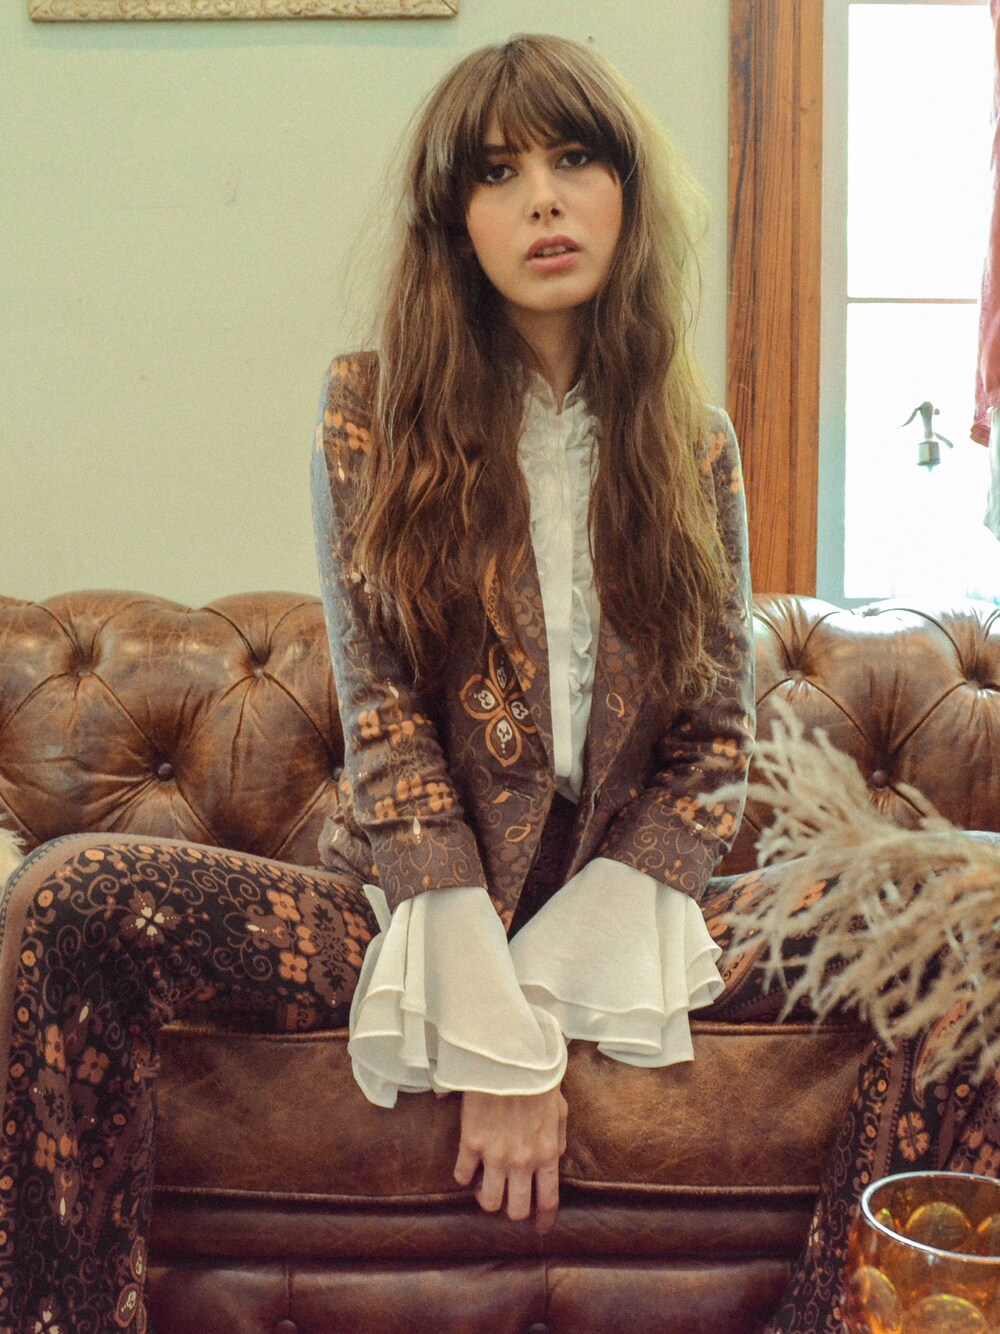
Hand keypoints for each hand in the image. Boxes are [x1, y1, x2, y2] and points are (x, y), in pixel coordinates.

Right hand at [453, 1086, 567, 1233]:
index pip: (548, 1201)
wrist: (510, 1057)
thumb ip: (558, 1142)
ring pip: (488, 1201)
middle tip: (509, 1199)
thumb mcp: (560, 1111)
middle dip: (513, 1209)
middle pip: (516, 1209)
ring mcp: (494, 1155)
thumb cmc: (538, 1080)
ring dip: (487, 1196)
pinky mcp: (470, 1142)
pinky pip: (461, 1175)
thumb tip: (553, 1160)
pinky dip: (464, 1175)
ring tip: (486, 1184)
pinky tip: (468, 1165)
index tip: (540, 1228)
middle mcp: (521, 1162)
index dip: (544, 1220)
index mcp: (546, 1154)